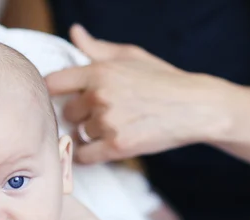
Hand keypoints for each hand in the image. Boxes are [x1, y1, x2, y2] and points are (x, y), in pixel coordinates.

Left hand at [45, 24, 228, 163]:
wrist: (196, 107)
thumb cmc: (163, 80)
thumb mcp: (131, 56)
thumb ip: (97, 48)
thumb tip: (74, 32)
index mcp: (99, 72)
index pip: (53, 83)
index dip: (55, 92)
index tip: (63, 98)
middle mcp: (99, 97)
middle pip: (66, 112)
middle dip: (78, 115)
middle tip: (97, 115)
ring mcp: (108, 123)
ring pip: (77, 134)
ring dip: (88, 135)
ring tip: (110, 128)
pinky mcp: (117, 146)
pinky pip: (83, 156)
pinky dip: (88, 155)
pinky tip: (99, 148)